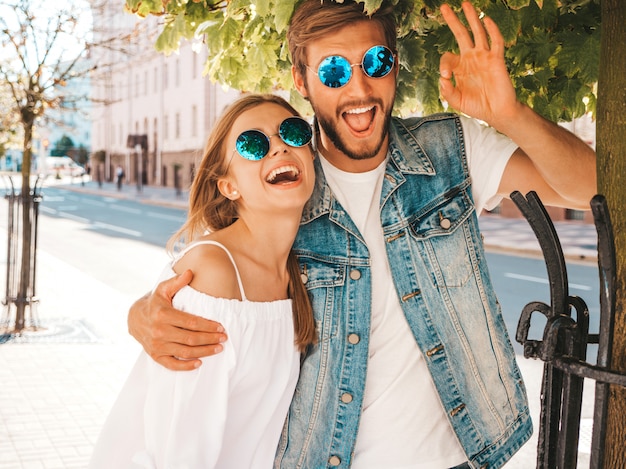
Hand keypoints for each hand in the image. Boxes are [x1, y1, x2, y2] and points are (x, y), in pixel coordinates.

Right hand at [128, 269, 227, 370]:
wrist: (134, 318)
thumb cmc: (155, 302)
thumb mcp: (163, 289)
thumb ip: (177, 281)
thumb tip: (190, 272)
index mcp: (163, 315)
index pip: (191, 323)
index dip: (208, 326)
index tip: (221, 327)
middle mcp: (159, 332)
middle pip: (191, 339)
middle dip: (210, 339)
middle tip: (224, 338)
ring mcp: (156, 346)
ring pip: (185, 352)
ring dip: (204, 352)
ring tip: (218, 348)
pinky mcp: (155, 356)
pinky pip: (172, 365)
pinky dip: (186, 367)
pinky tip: (199, 363)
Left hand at [439, 2, 520, 128]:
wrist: (496, 112)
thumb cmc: (477, 106)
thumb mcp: (457, 101)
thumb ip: (447, 91)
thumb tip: (443, 77)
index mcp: (460, 68)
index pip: (447, 57)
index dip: (444, 64)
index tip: (447, 76)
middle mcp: (471, 59)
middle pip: (461, 34)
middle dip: (453, 21)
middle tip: (444, 7)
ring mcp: (484, 57)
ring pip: (478, 32)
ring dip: (472, 18)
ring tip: (465, 4)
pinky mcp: (496, 60)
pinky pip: (495, 42)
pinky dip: (492, 30)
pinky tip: (486, 19)